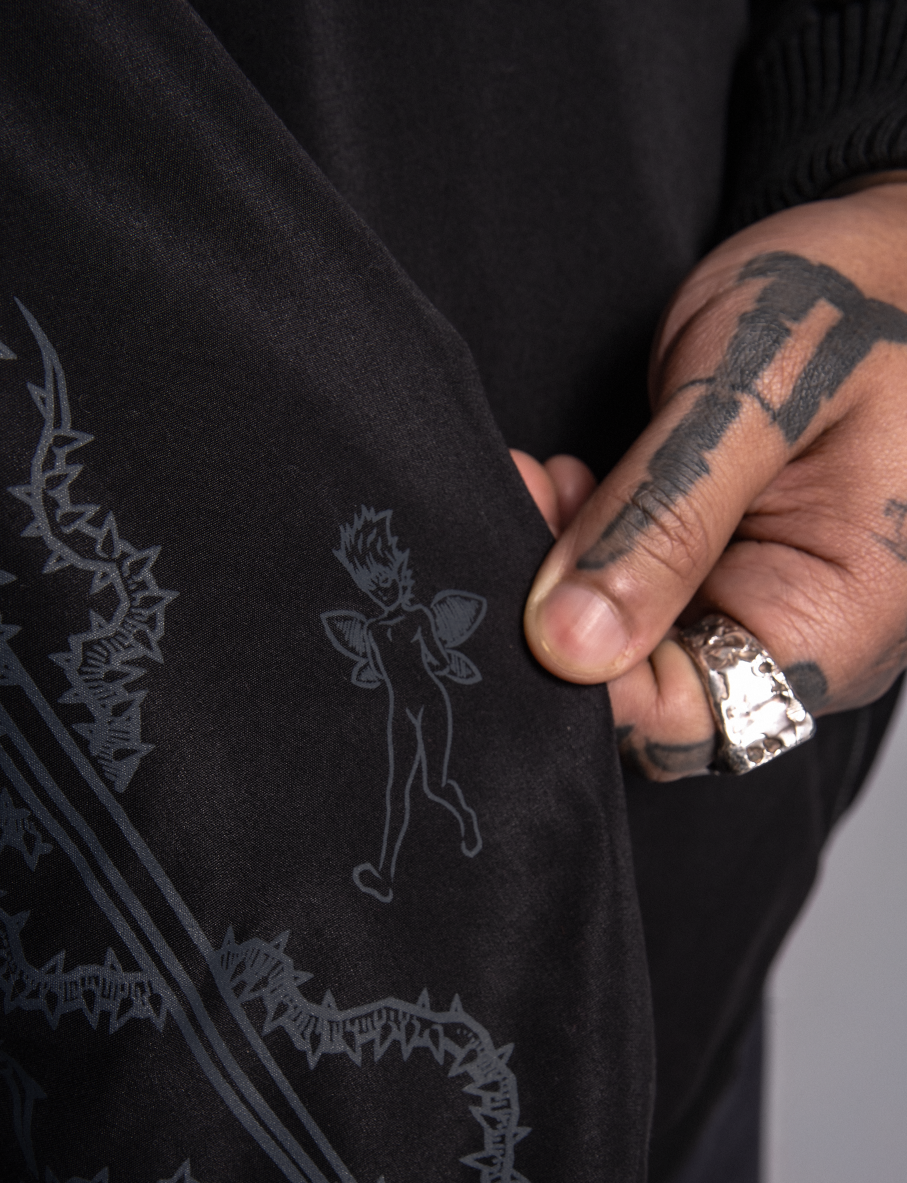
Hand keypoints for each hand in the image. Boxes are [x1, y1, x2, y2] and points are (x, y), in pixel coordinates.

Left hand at [518, 182, 906, 779]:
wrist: (890, 250)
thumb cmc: (859, 297)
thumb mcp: (756, 393)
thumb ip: (664, 522)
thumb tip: (571, 645)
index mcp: (843, 620)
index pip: (689, 721)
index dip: (591, 681)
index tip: (523, 587)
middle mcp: (805, 638)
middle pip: (653, 697)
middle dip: (568, 621)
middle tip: (525, 507)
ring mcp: (764, 609)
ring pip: (632, 650)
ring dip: (571, 576)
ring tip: (548, 481)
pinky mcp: (725, 575)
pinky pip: (637, 602)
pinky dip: (588, 551)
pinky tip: (571, 486)